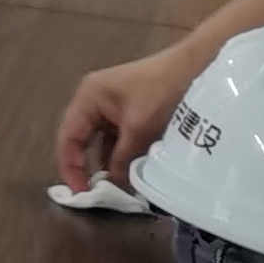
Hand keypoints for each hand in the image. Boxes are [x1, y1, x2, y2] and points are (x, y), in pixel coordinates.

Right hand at [56, 39, 207, 192]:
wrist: (195, 68)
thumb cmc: (161, 93)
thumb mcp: (139, 129)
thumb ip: (122, 158)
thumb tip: (113, 184)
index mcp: (88, 98)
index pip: (69, 137)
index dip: (70, 166)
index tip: (81, 193)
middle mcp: (94, 101)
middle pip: (82, 139)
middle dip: (88, 166)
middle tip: (97, 194)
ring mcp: (112, 105)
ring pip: (102, 141)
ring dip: (109, 162)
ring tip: (118, 187)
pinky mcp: (130, 111)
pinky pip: (118, 137)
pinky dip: (123, 154)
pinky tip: (132, 170)